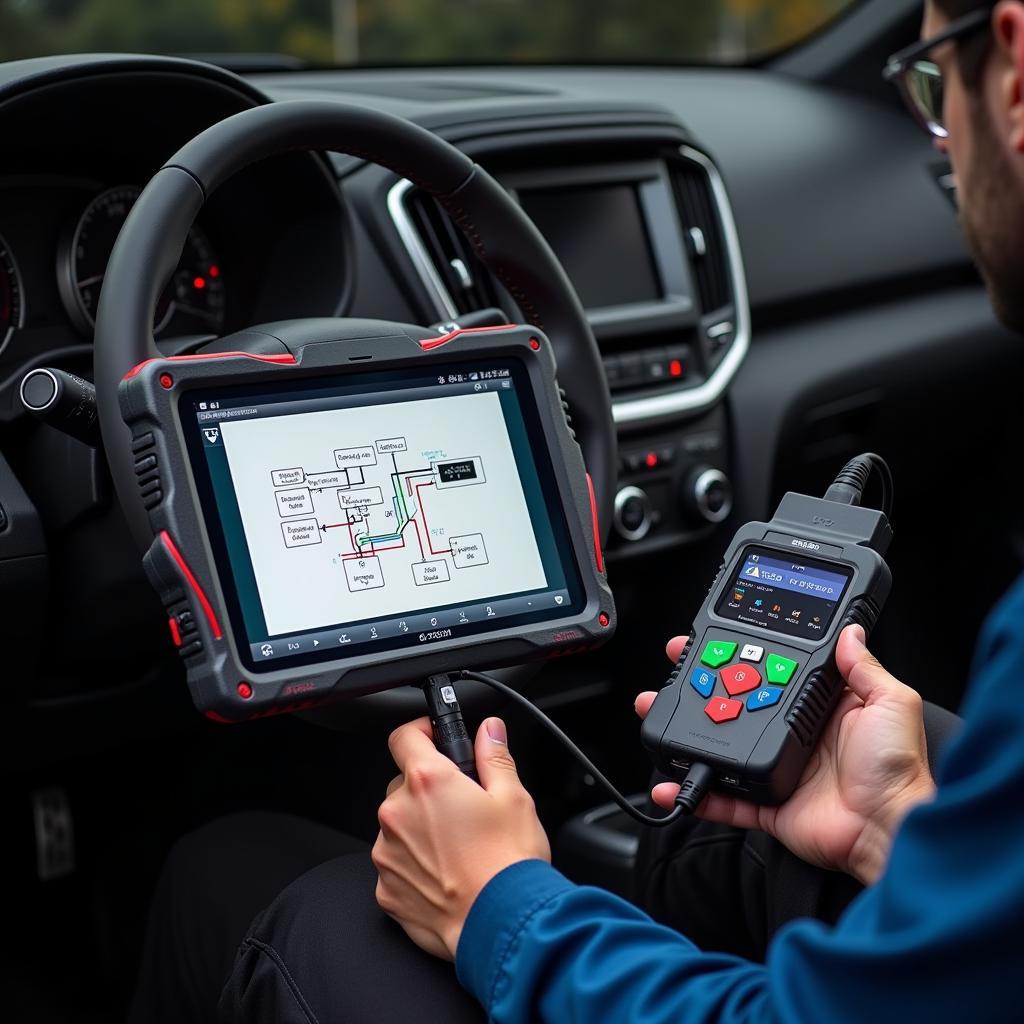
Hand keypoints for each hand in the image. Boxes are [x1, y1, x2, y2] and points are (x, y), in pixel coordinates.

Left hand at [373, 716, 549, 959]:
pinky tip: (446, 873)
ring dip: (419, 828)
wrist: (500, 926)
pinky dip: (415, 864)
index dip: (420, 732)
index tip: (433, 738)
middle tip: (461, 806)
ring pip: (398, 826)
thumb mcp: (513, 797)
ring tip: (458, 847)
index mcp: (428, 781)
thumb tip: (488, 730)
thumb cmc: (508, 864)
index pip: (403, 737)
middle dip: (428, 789)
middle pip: (403, 784)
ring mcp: (387, 853)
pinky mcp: (385, 889)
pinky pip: (396, 864)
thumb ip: (493, 756)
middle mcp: (398, 813)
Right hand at [636, 625, 935, 884]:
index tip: (713, 639)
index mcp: (822, 708)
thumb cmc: (899, 771)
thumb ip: (865, 667)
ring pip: (721, 743)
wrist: (890, 829)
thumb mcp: (890, 703)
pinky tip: (669, 783)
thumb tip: (851, 631)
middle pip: (737, 703)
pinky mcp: (767, 803)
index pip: (772, 671)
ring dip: (686, 729)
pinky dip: (693, 793)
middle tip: (673, 669)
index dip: (742, 654)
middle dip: (700, 684)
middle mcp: (796, 735)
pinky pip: (721, 797)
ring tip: (657, 711)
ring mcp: (778, 768)